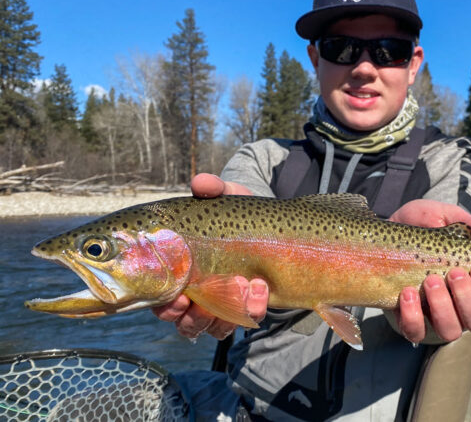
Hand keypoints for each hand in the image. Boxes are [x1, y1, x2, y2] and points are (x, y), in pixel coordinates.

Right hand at [151, 173, 267, 337]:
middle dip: (188, 316)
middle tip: (201, 301)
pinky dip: (251, 309)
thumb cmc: (238, 214)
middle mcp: (190, 290)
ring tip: (242, 285)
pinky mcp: (242, 308)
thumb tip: (200, 182)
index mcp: (175, 266)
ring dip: (220, 316)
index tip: (179, 297)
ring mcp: (216, 303)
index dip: (164, 304)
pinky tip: (262, 288)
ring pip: (206, 327)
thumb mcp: (227, 197)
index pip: (155, 295)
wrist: (276, 230)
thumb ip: (213, 188)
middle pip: (177, 318)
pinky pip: (240, 322)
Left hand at [389, 199, 470, 342]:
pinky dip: (413, 316)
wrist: (384, 232)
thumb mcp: (448, 219)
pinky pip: (415, 332)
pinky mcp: (408, 322)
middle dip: (467, 298)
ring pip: (450, 331)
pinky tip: (407, 293)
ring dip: (443, 307)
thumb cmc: (423, 228)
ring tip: (429, 280)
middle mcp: (459, 307)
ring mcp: (434, 317)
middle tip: (453, 273)